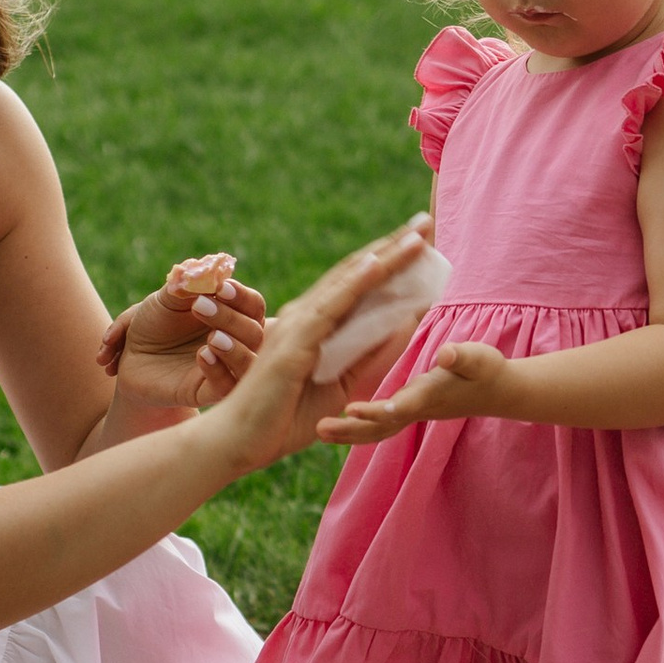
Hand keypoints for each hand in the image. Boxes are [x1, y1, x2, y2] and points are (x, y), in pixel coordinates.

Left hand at [97, 253, 265, 411]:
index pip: (254, 306)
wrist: (131, 354)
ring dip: (235, 348)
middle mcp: (237, 343)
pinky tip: (202, 355)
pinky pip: (227, 387)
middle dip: (230, 318)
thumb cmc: (156, 323)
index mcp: (233, 316)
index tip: (220, 287)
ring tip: (212, 337)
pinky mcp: (207, 392)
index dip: (242, 296)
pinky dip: (219, 370)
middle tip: (199, 306)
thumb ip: (190, 283)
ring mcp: (225, 369)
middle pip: (256, 333)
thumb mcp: (169, 298)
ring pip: (250, 364)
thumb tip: (211, 269)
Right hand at [207, 219, 435, 470]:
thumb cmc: (281, 419)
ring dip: (385, 256)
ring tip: (417, 234)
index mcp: (314, 325)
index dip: (390, 261)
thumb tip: (405, 326)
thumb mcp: (340, 386)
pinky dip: (356, 283)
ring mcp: (298, 324)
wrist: (236, 442)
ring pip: (349, 281)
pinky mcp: (293, 342)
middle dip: (394, 246)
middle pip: (357, 272)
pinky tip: (379, 263)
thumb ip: (368, 357)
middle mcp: (306, 316)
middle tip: (427, 221)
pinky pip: (331, 306)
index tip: (420, 241)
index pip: (358, 285)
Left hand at [318, 340, 509, 443]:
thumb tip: (446, 354)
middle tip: (320, 429)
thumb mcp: (479, 359)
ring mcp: (412, 413)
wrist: (497, 392)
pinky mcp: (409, 410)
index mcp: (429, 396)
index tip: (352, 410)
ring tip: (318, 430)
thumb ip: (462, 357)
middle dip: (350, 430)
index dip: (378, 410)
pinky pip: (378, 423)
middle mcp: (417, 410)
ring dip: (348, 433)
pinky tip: (334, 424)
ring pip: (376, 430)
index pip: (401, 407)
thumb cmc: (487, 371)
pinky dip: (356, 426)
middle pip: (380, 427)